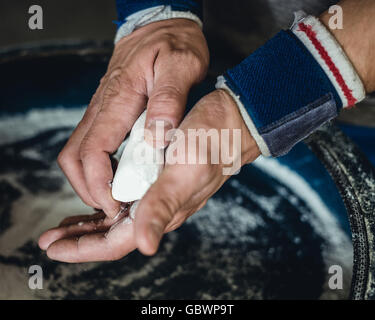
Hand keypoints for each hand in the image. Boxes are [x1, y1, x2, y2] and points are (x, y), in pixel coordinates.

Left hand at [39, 90, 259, 261]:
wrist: (231, 123)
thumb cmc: (211, 142)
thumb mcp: (184, 171)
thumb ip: (162, 207)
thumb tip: (146, 246)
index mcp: (162, 210)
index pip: (117, 242)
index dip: (84, 248)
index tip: (54, 248)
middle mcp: (159, 207)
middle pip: (113, 235)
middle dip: (80, 240)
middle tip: (50, 239)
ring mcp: (159, 194)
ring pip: (118, 220)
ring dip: (89, 225)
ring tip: (65, 226)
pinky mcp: (159, 180)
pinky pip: (127, 200)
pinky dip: (105, 205)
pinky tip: (96, 202)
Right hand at [57, 19, 208, 217]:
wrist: (161, 26)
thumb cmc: (173, 44)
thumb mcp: (181, 66)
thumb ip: (170, 99)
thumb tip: (157, 137)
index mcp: (118, 99)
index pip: (93, 150)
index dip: (98, 183)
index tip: (115, 204)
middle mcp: (102, 107)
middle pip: (74, 158)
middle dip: (87, 189)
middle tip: (113, 209)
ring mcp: (102, 111)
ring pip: (78, 153)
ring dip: (90, 181)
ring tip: (115, 200)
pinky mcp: (107, 113)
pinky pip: (91, 145)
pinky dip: (97, 168)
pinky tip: (117, 178)